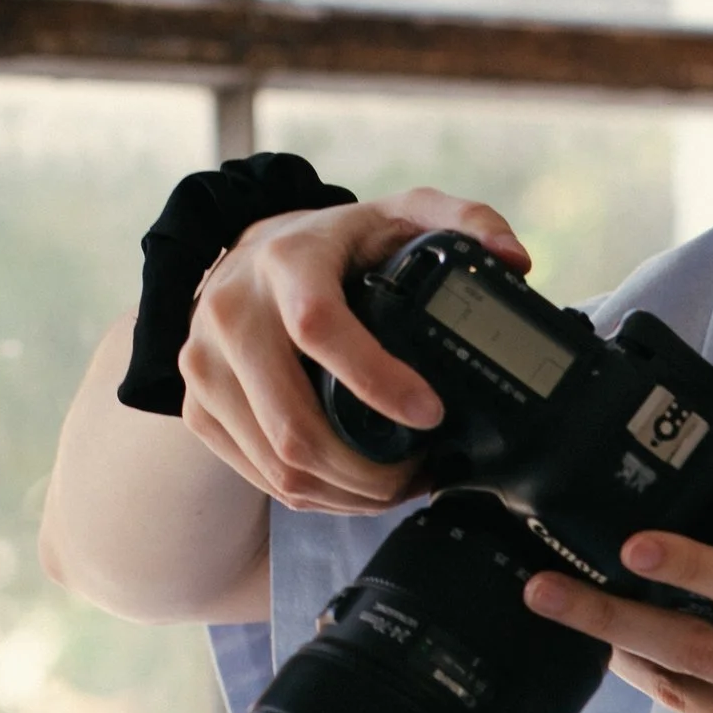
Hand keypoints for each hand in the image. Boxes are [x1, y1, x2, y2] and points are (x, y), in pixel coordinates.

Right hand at [177, 189, 529, 512]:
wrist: (249, 255)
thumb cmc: (338, 246)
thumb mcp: (400, 215)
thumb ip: (466, 220)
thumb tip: (516, 261)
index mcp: (286, 263)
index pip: (320, 328)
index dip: (378, 381)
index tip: (432, 414)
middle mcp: (230, 313)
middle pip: (294, 424)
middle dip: (371, 470)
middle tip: (425, 472)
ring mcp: (203, 365)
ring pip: (277, 464)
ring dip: (348, 494)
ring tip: (399, 486)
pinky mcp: (196, 407)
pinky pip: (259, 477)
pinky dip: (316, 496)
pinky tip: (356, 488)